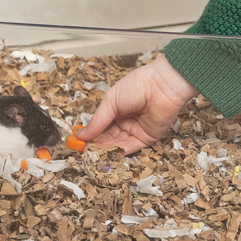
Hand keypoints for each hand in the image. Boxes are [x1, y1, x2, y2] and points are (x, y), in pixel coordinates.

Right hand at [78, 56, 199, 154]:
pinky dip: (118, 152)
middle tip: (83, 152)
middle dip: (96, 145)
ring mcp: (137, 130)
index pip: (101, 126)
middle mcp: (126, 121)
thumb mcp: (111, 102)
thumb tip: (81, 135)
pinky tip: (106, 155)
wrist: (162, 85)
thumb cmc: (137, 85)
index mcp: (116, 109)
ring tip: (91, 155)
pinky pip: (131, 148)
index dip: (90, 135)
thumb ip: (97, 121)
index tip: (78, 143)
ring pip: (118, 144)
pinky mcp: (147, 138)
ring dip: (105, 150)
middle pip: (108, 138)